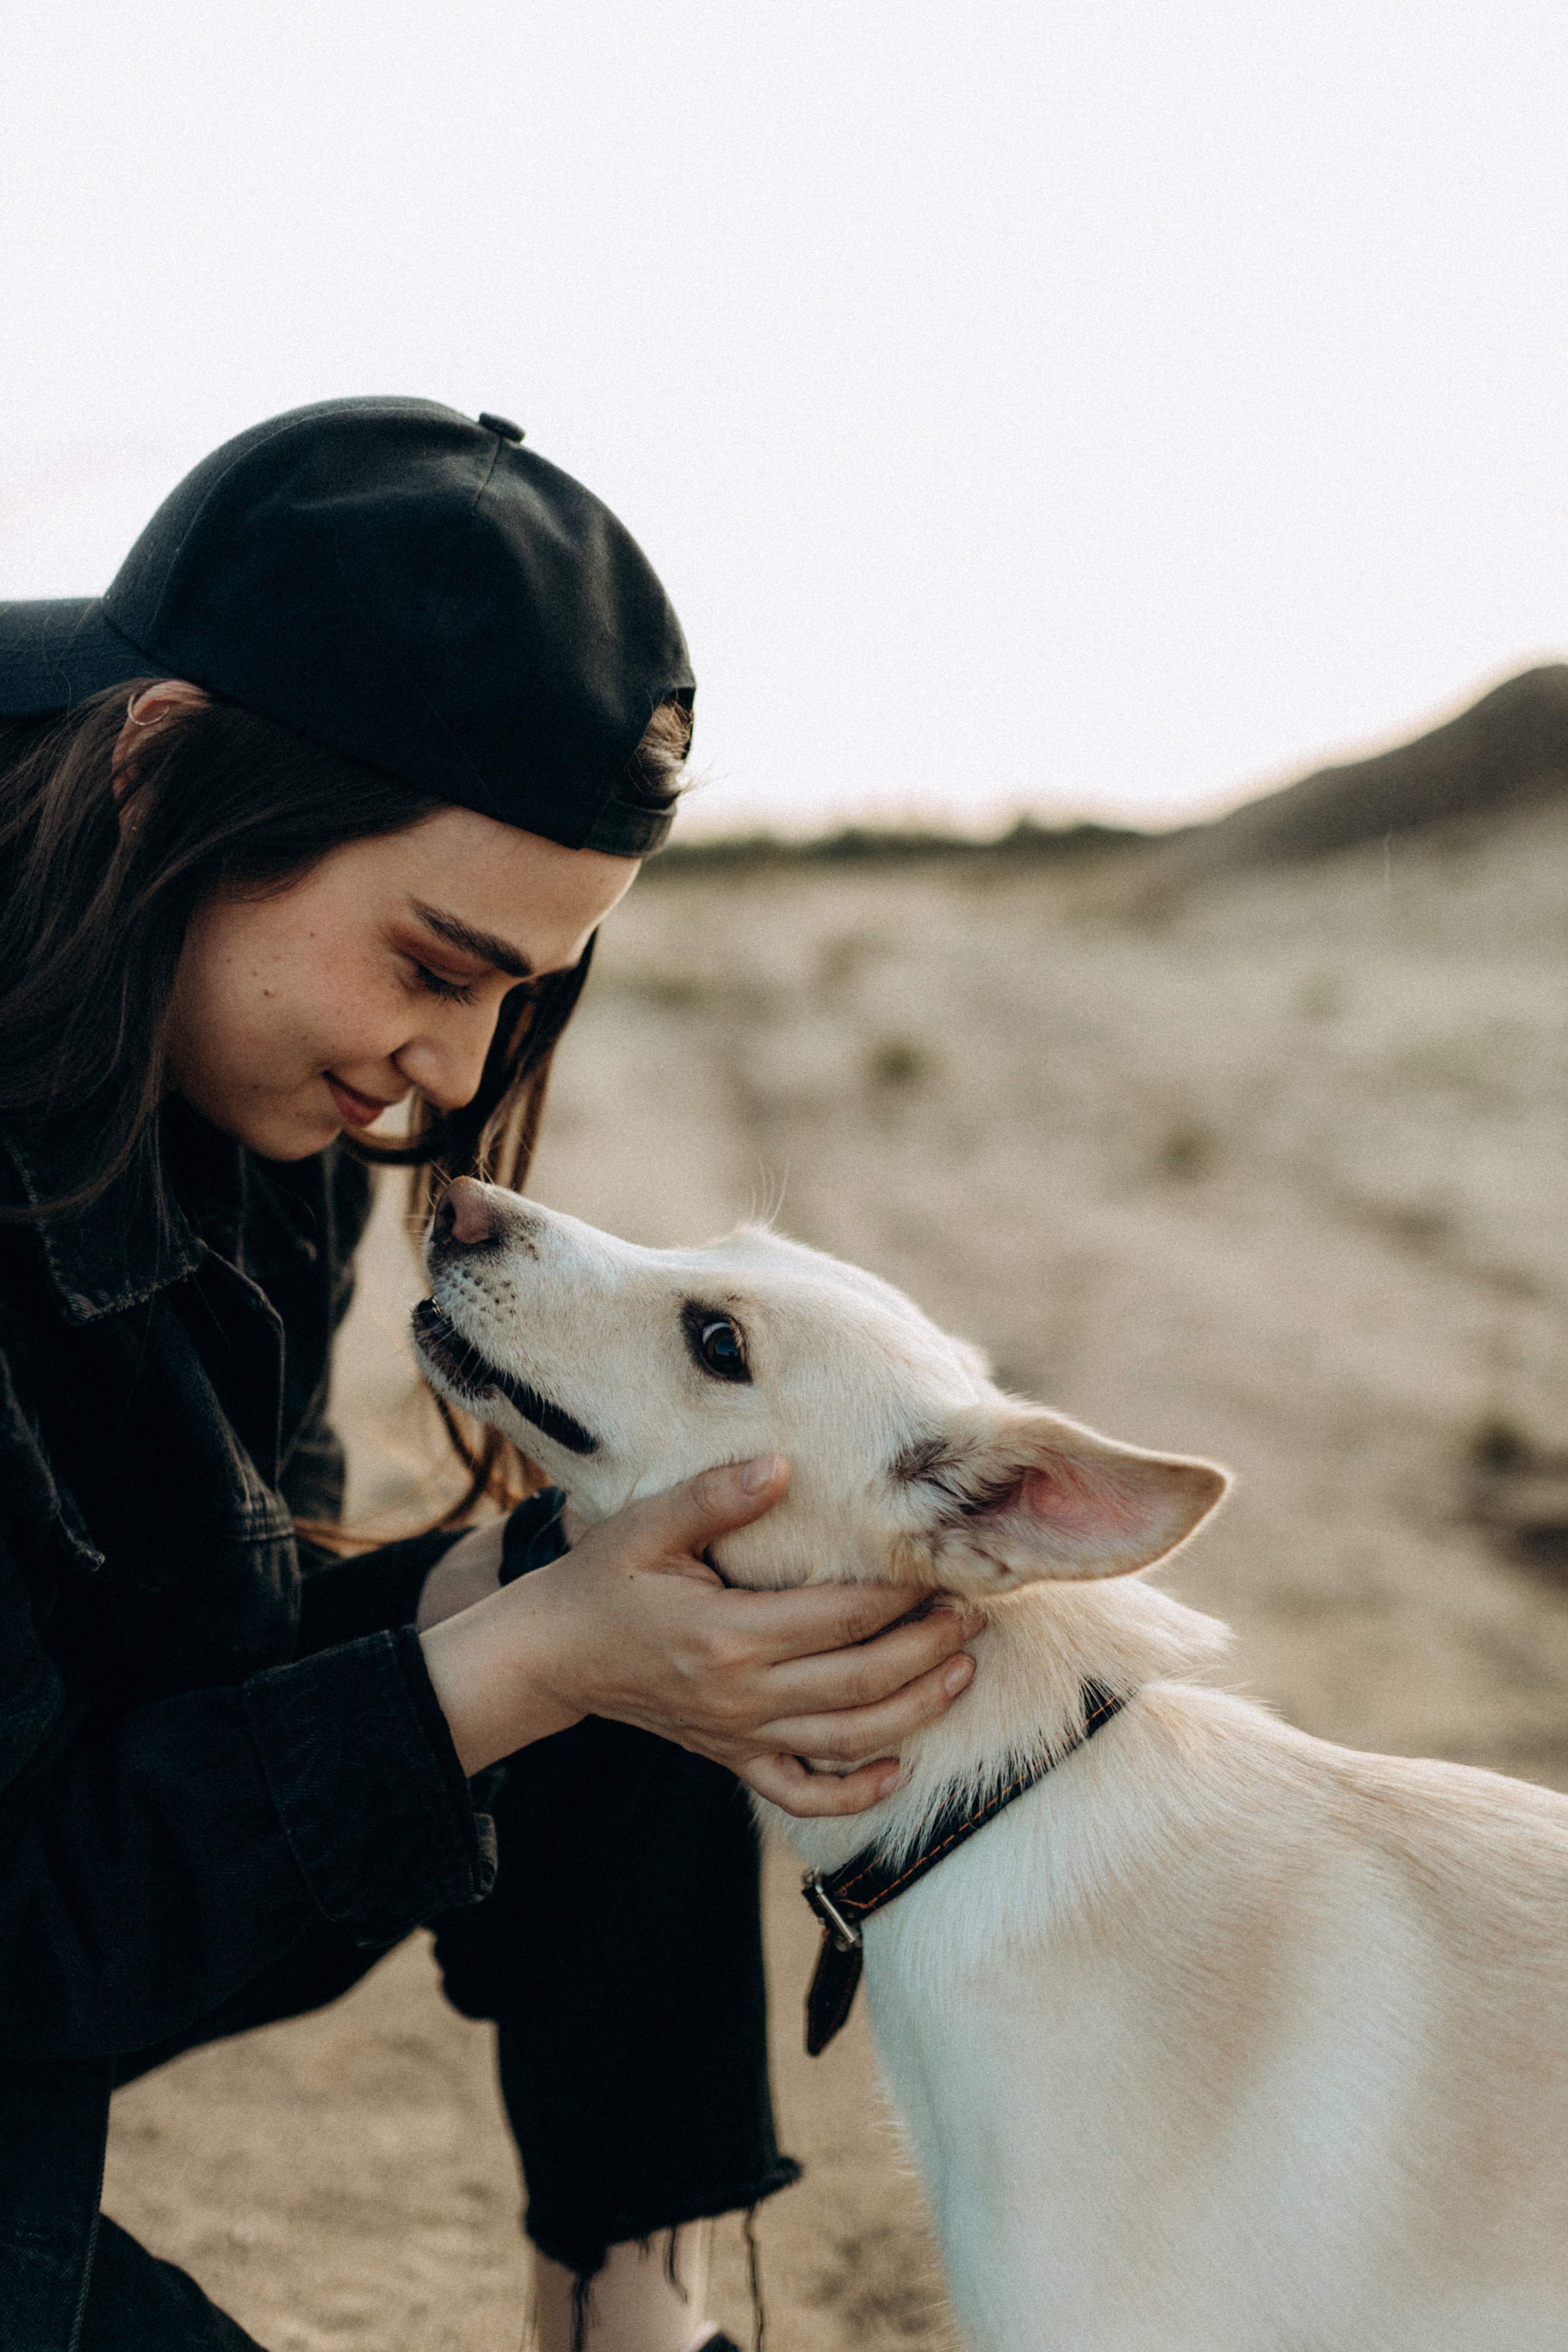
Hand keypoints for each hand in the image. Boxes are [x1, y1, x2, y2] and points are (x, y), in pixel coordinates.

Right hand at [418, 1456, 981, 1816]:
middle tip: (975, 1612)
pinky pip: (800, 1793)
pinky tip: (896, 1770)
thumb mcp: (644, 1525)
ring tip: (964, 1671)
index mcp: (726, 1635)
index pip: (838, 1617)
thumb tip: (780, 1466)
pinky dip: (853, 1792)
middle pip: (859, 1682)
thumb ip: (713, 1495)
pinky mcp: (730, 1758)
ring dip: (914, 1710)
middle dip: (927, 1648)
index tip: (942, 1564)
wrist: (549, 1656)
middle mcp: (740, 1696)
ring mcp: (737, 1736)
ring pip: (846, 1740)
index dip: (899, 1594)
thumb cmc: (599, 1580)